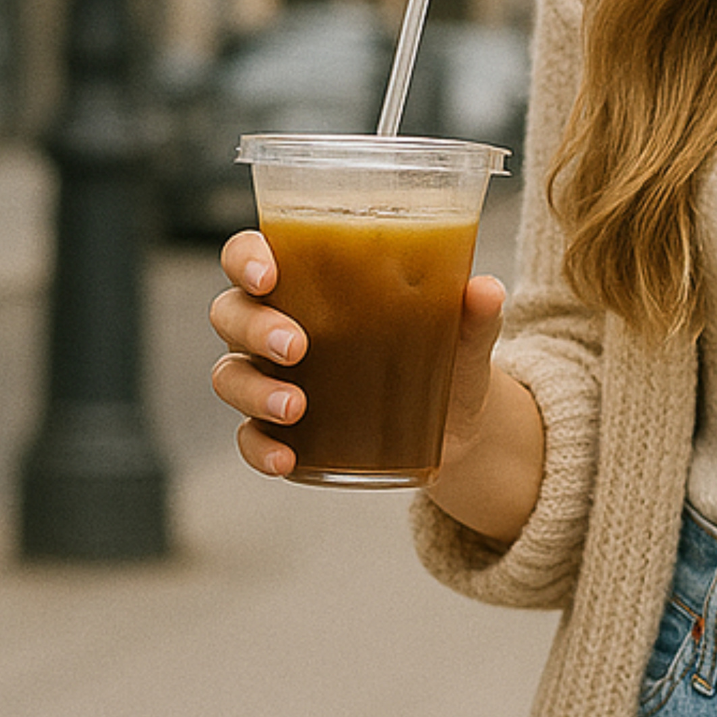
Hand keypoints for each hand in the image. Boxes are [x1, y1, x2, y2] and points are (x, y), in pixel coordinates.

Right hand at [208, 229, 506, 479]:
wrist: (457, 425)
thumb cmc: (446, 356)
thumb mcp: (463, 339)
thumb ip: (473, 315)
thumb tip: (487, 290)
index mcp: (310, 282)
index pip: (252, 255)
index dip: (245, 259)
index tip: (268, 275)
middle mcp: (279, 324)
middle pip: (231, 313)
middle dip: (253, 327)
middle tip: (296, 346)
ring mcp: (274, 377)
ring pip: (230, 374)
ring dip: (253, 390)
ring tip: (295, 406)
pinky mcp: (285, 429)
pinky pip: (250, 437)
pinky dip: (260, 448)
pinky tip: (287, 460)